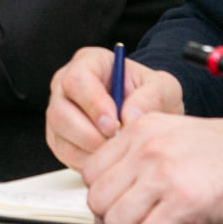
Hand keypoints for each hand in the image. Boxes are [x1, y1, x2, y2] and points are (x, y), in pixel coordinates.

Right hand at [46, 46, 182, 168]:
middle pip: (60, 110)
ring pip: (60, 134)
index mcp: (89, 63)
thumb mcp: (163, 88)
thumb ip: (151, 96)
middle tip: (115, 143)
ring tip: (116, 151)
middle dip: (88, 133)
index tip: (114, 123)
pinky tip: (108, 158)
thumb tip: (130, 116)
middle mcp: (66, 86)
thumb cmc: (150, 95)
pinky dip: (87, 161)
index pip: (77, 79)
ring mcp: (60, 112)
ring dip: (88, 149)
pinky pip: (65, 153)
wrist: (146, 115)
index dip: (93, 103)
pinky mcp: (60, 137)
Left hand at [81, 114, 222, 223]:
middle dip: (115, 216)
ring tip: (160, 221)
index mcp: (139, 130)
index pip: (90, 172)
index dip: (104, 193)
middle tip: (140, 217)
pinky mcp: (184, 202)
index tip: (121, 200)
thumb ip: (134, 155)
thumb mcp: (170, 133)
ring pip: (118, 222)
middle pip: (98, 200)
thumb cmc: (221, 151)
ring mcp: (164, 175)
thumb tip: (105, 193)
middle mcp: (147, 150)